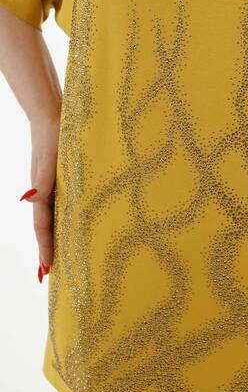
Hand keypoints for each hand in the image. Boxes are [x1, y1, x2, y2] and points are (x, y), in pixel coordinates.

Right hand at [20, 114, 60, 278]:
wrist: (53, 118)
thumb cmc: (52, 138)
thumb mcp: (47, 160)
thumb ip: (41, 180)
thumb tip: (29, 199)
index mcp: (42, 193)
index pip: (43, 227)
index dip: (44, 248)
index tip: (46, 269)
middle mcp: (46, 193)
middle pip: (47, 227)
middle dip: (48, 249)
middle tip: (50, 273)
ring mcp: (54, 188)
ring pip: (55, 218)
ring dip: (56, 237)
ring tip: (60, 256)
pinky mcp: (63, 180)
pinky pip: (63, 206)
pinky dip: (64, 220)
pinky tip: (73, 224)